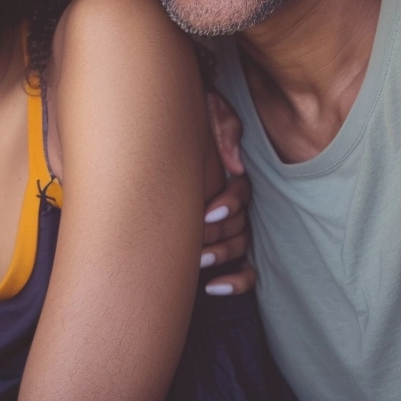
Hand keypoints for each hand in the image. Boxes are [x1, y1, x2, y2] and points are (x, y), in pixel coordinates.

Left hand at [200, 92, 255, 295]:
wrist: (153, 126)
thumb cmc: (182, 123)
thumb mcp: (206, 112)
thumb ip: (224, 127)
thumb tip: (236, 166)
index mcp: (230, 174)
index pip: (242, 194)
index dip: (229, 203)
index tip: (207, 211)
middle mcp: (232, 201)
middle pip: (241, 225)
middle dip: (220, 235)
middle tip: (197, 243)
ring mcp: (228, 224)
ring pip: (240, 247)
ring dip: (223, 256)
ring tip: (199, 260)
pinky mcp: (221, 245)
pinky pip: (246, 272)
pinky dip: (237, 282)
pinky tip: (214, 288)